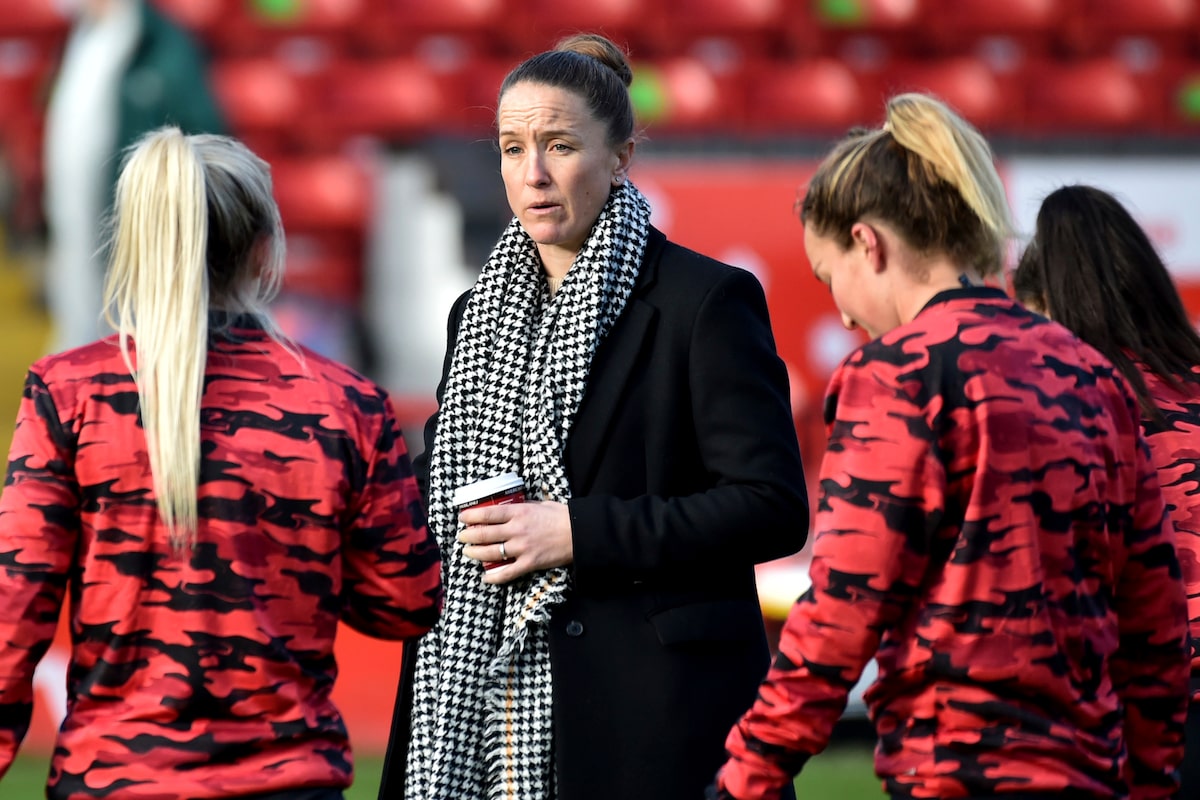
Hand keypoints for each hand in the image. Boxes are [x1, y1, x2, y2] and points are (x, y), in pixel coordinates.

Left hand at [457, 500, 572, 584]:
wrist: (580, 533)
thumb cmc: (562, 516)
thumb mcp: (540, 504)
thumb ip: (523, 507)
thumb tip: (511, 508)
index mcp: (519, 513)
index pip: (488, 514)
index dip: (471, 515)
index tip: (462, 517)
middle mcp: (516, 530)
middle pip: (484, 534)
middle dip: (468, 536)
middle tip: (462, 537)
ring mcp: (522, 548)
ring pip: (491, 553)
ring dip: (475, 553)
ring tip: (468, 552)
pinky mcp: (529, 563)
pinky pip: (507, 573)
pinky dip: (494, 577)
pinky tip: (485, 578)